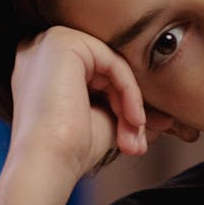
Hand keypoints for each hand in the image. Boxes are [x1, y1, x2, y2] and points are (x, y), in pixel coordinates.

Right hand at [0, 28, 192, 204]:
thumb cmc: (67, 150)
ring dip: (131, 102)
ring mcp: (49, 43)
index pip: (96, 75)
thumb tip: (162, 118)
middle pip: (105, 68)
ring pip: (112, 64)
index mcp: (43, 67)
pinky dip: (129, 91)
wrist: (47, 162)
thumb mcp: (102, 122)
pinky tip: (133, 120)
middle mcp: (41, 49)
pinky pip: (113, 61)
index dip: (122, 103)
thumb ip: (125, 110)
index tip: (141, 135)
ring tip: (133, 138)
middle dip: (129, 105)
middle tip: (139, 142)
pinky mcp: (63, 42)